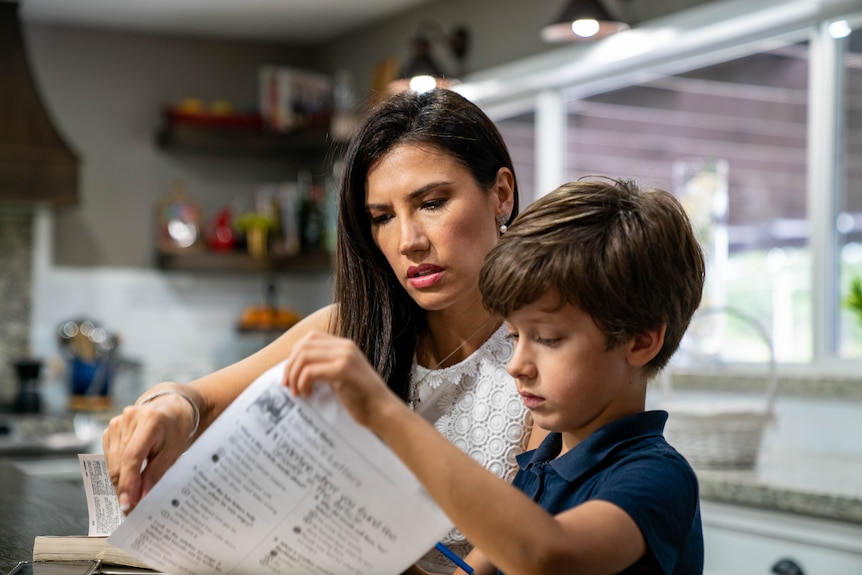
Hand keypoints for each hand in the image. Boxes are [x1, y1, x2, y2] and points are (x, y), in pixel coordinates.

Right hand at [102, 384, 198, 512]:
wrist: (170, 410)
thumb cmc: (175, 430)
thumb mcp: (173, 452)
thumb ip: (156, 474)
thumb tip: (141, 498)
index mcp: (150, 420)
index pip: (132, 457)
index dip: (129, 482)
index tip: (128, 503)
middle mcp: (129, 418)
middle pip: (119, 462)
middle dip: (124, 487)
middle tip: (131, 507)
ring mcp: (117, 422)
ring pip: (112, 462)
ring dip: (120, 480)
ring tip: (132, 494)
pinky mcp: (110, 428)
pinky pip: (109, 456)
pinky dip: (117, 469)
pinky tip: (129, 475)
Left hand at [282, 331, 400, 428]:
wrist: (382, 411)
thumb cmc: (362, 399)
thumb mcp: (342, 377)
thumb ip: (326, 368)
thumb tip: (296, 370)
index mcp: (345, 346)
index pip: (310, 338)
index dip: (295, 354)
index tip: (291, 374)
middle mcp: (345, 347)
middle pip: (303, 345)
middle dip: (290, 366)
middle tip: (288, 384)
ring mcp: (344, 357)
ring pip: (303, 357)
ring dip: (295, 376)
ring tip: (298, 391)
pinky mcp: (342, 370)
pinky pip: (310, 371)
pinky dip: (302, 383)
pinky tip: (308, 394)